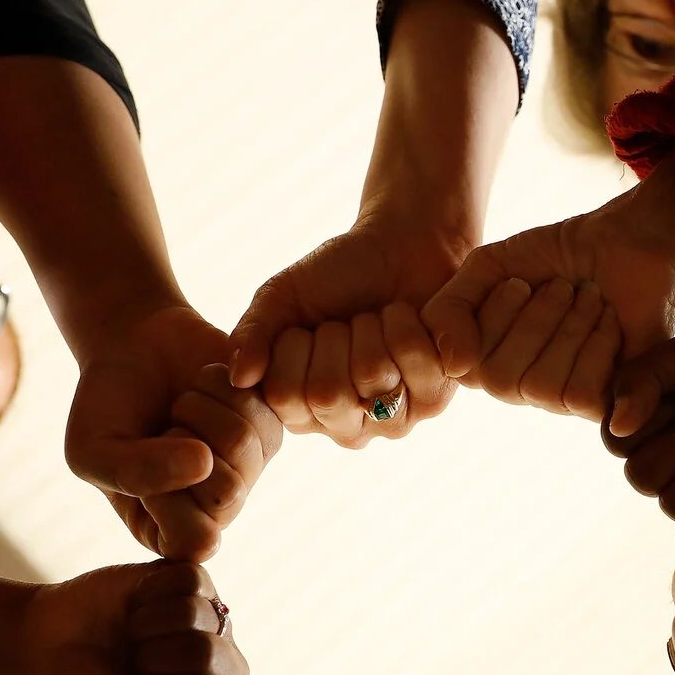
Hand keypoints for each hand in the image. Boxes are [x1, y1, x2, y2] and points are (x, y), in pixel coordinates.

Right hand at [22, 559, 248, 674]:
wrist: (39, 652)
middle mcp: (220, 672)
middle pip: (212, 656)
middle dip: (154, 662)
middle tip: (131, 669)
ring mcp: (210, 625)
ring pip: (201, 615)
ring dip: (149, 628)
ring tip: (131, 641)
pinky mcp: (193, 584)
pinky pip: (190, 579)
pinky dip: (151, 593)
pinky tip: (135, 610)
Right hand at [66, 306, 283, 560]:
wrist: (134, 346)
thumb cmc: (107, 406)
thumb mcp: (92, 449)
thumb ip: (135, 473)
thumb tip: (205, 465)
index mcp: (170, 531)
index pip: (195, 542)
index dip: (171, 498)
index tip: (146, 460)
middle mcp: (215, 509)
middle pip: (227, 493)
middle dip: (183, 440)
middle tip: (163, 425)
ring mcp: (248, 469)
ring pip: (244, 445)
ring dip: (200, 408)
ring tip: (181, 404)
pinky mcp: (269, 426)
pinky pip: (262, 410)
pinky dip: (221, 385)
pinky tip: (203, 384)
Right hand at [229, 224, 463, 446]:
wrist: (400, 248)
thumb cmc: (335, 277)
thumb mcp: (281, 297)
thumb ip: (253, 334)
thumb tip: (239, 379)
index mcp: (301, 409)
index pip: (284, 396)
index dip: (295, 347)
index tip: (309, 328)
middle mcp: (345, 425)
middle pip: (328, 393)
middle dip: (334, 336)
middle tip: (345, 324)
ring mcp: (392, 419)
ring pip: (373, 374)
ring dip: (372, 326)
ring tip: (377, 321)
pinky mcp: (434, 401)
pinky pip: (417, 362)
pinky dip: (408, 322)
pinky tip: (410, 324)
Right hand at [421, 154, 674, 417]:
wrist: (629, 243)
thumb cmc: (558, 257)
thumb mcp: (488, 267)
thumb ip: (448, 309)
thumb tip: (453, 366)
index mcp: (481, 357)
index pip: (461, 362)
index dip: (495, 313)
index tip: (523, 282)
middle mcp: (516, 387)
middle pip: (498, 380)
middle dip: (535, 319)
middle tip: (563, 288)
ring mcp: (558, 400)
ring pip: (539, 387)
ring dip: (569, 327)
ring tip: (590, 300)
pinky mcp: (601, 404)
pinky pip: (577, 394)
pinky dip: (596, 344)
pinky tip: (610, 322)